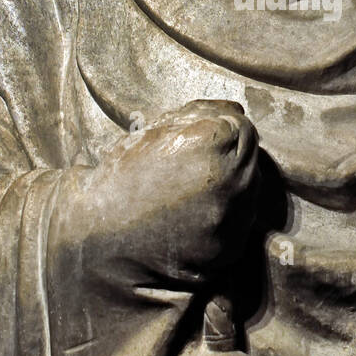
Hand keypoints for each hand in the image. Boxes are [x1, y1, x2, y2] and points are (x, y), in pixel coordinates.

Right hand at [50, 99, 259, 283]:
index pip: (241, 124)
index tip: (201, 137)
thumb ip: (200, 112)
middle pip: (251, 153)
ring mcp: (234, 216)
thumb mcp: (154, 131)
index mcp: (210, 142)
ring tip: (193, 190)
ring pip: (250, 186)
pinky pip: (241, 218)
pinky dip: (225, 213)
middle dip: (230, 153)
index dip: (220, 127)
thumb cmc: (122, 180)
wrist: (103, 240)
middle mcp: (230, 179)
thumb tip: (235, 110)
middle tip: (197, 164)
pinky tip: (195, 214)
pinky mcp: (231, 245)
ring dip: (231, 182)